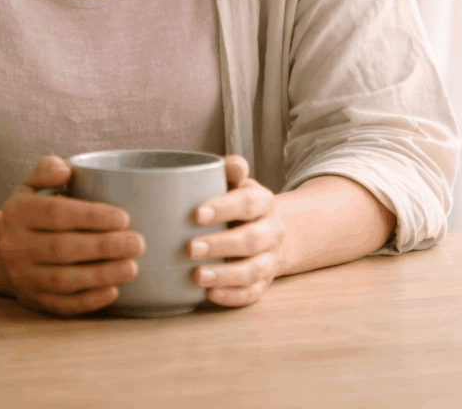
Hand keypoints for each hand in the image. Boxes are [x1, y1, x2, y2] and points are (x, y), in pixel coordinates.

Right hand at [0, 155, 143, 316]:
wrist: (2, 252)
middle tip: (137, 243)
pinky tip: (113, 291)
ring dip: (100, 276)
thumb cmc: (32, 212)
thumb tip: (66, 171)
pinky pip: (61, 305)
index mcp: (17, 213)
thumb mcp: (31, 185)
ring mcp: (23, 276)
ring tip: (132, 267)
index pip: (55, 214)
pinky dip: (88, 301)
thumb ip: (47, 169)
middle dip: (103, 247)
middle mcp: (15, 246)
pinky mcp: (34, 300)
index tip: (124, 218)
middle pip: (62, 249)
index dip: (91, 217)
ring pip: (63, 281)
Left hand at [187, 154, 285, 307]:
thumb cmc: (238, 206)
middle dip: (220, 245)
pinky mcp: (264, 283)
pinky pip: (253, 293)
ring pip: (254, 270)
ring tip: (197, 276)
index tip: (196, 214)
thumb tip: (230, 164)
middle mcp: (272, 231)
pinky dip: (232, 296)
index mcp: (264, 202)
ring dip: (225, 275)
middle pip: (252, 240)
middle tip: (189, 248)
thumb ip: (231, 172)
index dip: (224, 208)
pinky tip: (210, 295)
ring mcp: (270, 259)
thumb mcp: (237, 185)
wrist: (268, 232)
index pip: (249, 203)